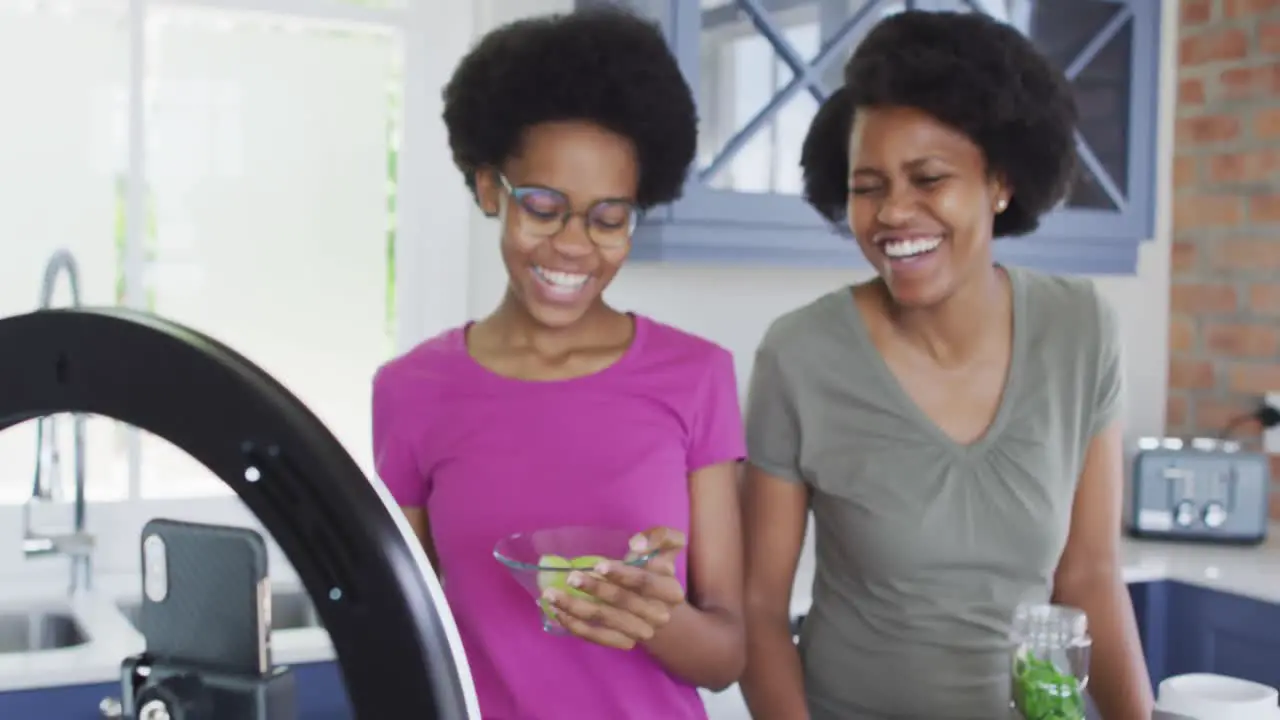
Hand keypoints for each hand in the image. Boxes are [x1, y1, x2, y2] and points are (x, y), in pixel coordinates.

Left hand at [544, 527, 686, 649]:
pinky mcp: (624, 643)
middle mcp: (658, 616)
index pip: (645, 584)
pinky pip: (596, 636)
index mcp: (670, 591)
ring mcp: (641, 633)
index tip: (598, 565)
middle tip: (570, 577)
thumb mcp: (666, 548)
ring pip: (605, 620)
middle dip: (594, 589)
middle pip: (622, 602)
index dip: (622, 575)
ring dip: (576, 607)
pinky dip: (575, 625)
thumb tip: (637, 544)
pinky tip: (559, 612)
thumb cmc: (656, 571)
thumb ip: (660, 537)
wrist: (660, 607)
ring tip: (552, 594)